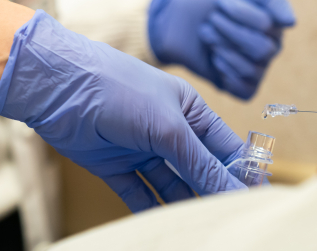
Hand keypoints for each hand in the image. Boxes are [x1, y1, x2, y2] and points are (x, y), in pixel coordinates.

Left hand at [0, 10, 246, 212]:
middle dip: (213, 193)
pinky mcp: (116, 166)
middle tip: (229, 222)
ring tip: (202, 228)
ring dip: (184, 205)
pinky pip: (139, 193)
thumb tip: (233, 191)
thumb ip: (199, 162)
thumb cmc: (119, 89)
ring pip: (171, 185)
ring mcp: (141, 149)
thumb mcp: (168, 126)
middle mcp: (167, 130)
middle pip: (199, 169)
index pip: (225, 147)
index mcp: (188, 111)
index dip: (240, 174)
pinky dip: (151, 209)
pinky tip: (165, 225)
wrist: (61, 88)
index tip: (254, 203)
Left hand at [148, 0, 295, 98]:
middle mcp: (271, 49)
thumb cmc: (212, 4)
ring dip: (222, 49)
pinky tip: (215, 61)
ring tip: (207, 36)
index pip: (265, 24)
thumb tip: (291, 23)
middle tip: (210, 21)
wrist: (179, 22)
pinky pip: (244, 90)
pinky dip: (227, 75)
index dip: (238, 13)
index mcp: (274, 25)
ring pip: (250, 69)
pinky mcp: (241, 87)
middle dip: (228, 33)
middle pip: (260, 49)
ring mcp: (257, 69)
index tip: (220, 2)